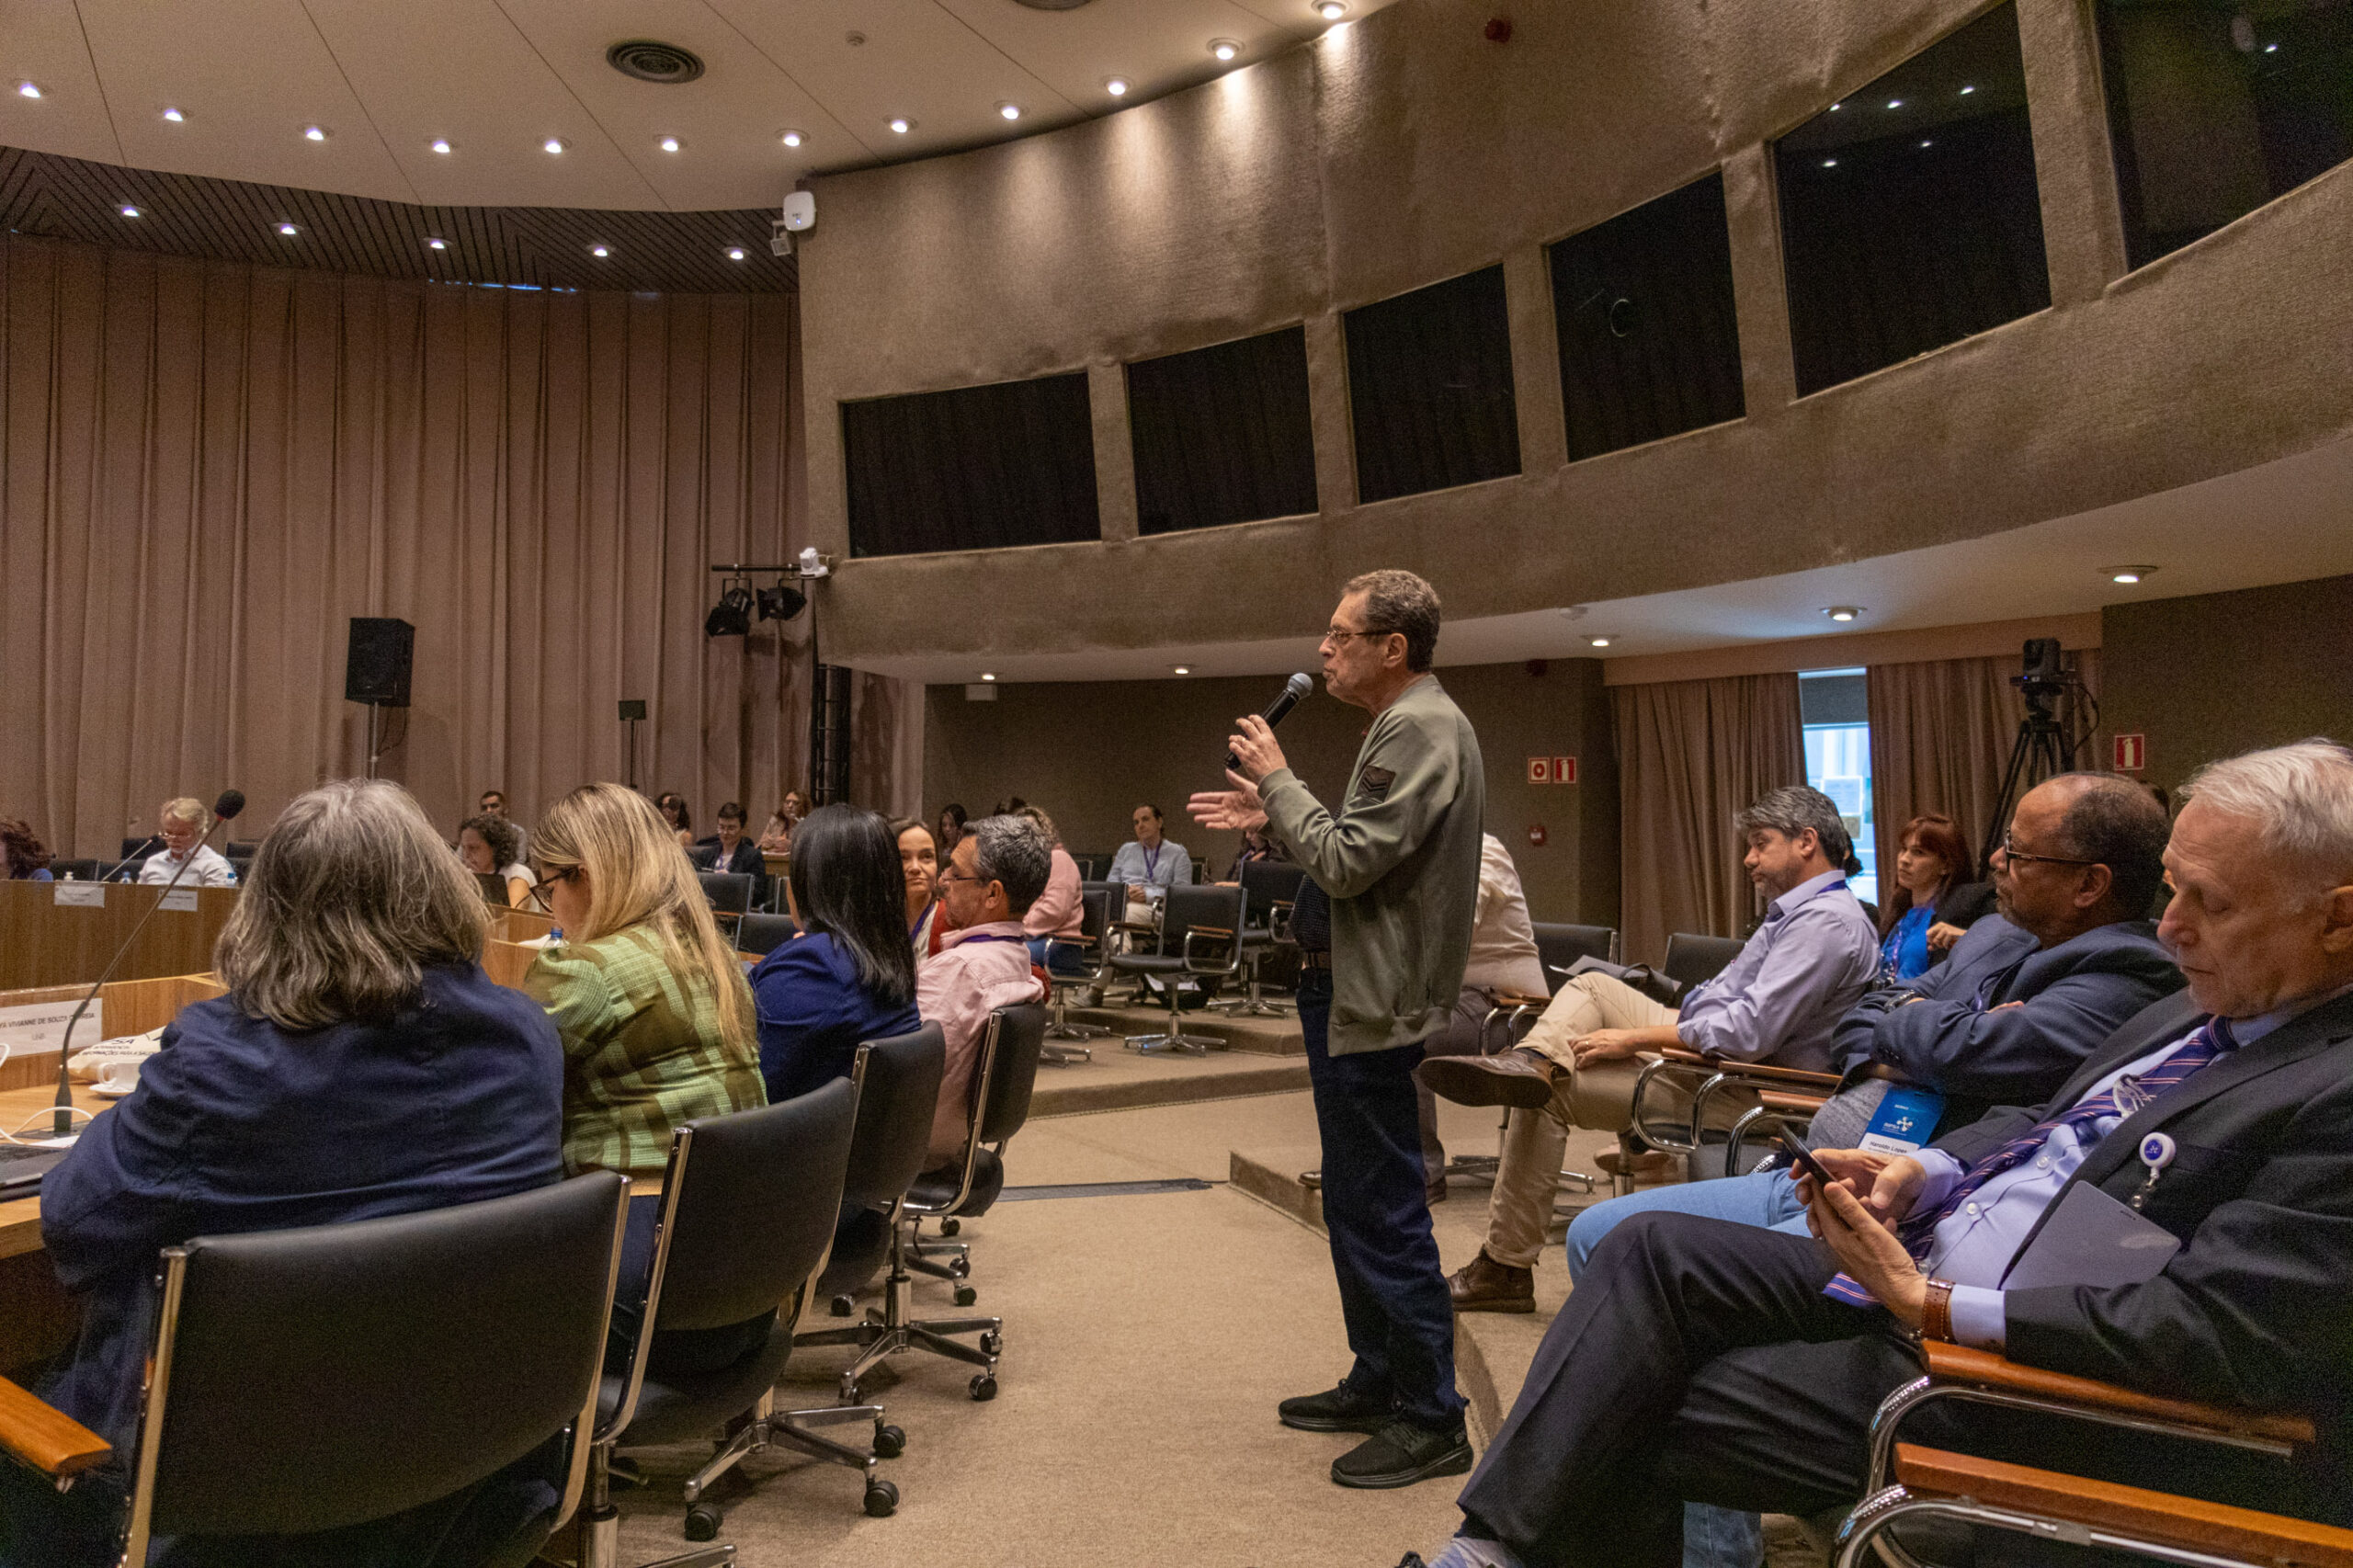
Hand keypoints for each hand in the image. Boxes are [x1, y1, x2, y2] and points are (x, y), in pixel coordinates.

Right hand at [1188, 774, 1267, 833]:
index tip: (1193, 797)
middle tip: (1189, 808)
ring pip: (1215, 817)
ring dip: (1205, 817)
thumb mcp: (1249, 787)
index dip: (1203, 797)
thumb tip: (1227, 772)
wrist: (1272, 811)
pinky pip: (1224, 825)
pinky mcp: (1237, 825)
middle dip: (1200, 808)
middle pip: (1212, 808)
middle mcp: (1230, 808)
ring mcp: (1233, 817)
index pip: (1214, 797)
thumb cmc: (1263, 799)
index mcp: (1232, 798)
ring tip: (1195, 818)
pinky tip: (1208, 825)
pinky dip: (1216, 825)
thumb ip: (1237, 781)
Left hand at [1225, 715, 1288, 784]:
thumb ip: (1269, 745)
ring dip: (1234, 737)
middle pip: (1247, 726)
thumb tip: (1265, 743)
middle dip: (1241, 722)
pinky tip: (1232, 746)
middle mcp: (1259, 741)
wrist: (1274, 779)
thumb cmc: (1278, 769)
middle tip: (1239, 722)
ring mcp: (1251, 748)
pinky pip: (1234, 747)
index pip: (1260, 722)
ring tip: (1232, 738)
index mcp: (1269, 738)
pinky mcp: (1244, 756)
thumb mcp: (1277, 751)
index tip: (1251, 717)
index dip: (1254, 718)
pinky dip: (1232, 746)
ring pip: (1238, 737)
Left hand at [1568, 1028, 1646, 1065]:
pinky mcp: (1600, 1051)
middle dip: (1571, 1048)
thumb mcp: (1614, 1037)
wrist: (1633, 1039)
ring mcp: (1597, 1043)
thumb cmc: (1627, 1039)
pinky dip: (1581, 1061)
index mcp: (1598, 1033)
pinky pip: (1586, 1056)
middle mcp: (1595, 1036)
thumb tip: (1607, 1044)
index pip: (1582, 1036)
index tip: (1572, 1048)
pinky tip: (1579, 1066)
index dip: (1575, 1042)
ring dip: (1574, 1055)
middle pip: (1577, 1041)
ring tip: (1571, 1062)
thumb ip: (1607, 1040)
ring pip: (1579, 1047)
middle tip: (1568, 1056)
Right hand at [1794, 1149, 1927, 1228]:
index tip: (1795, 1175)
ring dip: (1814, 1212)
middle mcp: (1844, 1175)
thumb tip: (1876, 1201)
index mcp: (1853, 1161)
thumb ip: (1890, 1183)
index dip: (1806, 1163)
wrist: (1919, 1188)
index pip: (1823, 1157)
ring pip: (1821, 1201)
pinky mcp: (1851, 1208)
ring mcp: (1846, 1193)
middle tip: (1805, 1203)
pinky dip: (1826, 1225)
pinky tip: (1826, 1236)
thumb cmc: (1909, 1173)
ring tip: (1816, 1229)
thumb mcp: (1905, 1172)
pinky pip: (1833, 1215)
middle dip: (1805, 1190)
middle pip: (1815, 1179)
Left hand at [1808, 1179, 1929, 1326]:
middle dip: (1843, 1199)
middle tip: (1857, 1186)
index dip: (1824, 1187)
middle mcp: (1836, 1247)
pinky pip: (1861, 1238)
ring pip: (1848, 1226)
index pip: (1821, 1206)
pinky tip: (1889, 1223)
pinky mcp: (1861, 1261)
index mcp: (1835, 1237)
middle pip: (1833, 1215)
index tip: (1833, 1172)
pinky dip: (1870, 1228)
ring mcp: (1848, 1255)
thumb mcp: (1870, 1230)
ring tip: (1874, 1203)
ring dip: (1860, 1213)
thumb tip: (1827, 1185)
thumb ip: (1849, 1207)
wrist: (1904, 1295)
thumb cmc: (1888, 1261)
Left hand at [1926, 921, 1966, 951]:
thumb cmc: (1954, 941)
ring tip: (1947, 944)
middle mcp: (1941, 925)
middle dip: (1934, 943)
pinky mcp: (1950, 932)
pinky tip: (1951, 945)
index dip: (1929, 940)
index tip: (1934, 944)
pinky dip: (1946, 946)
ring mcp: (1946, 928)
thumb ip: (1935, 945)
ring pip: (1935, 940)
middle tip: (1942, 945)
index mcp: (1938, 925)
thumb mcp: (1942, 942)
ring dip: (1941, 945)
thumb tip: (1928, 948)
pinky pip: (1943, 943)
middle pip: (1929, 937)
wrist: (1967, 939)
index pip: (1927, 933)